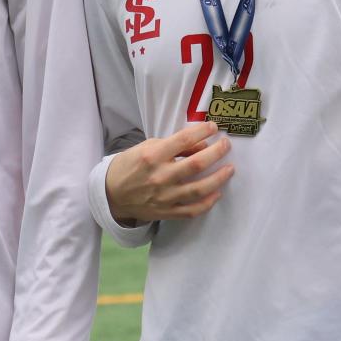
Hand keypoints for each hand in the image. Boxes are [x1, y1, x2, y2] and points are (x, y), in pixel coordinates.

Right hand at [105, 120, 233, 224]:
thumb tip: (201, 145)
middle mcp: (160, 176)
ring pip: (199, 189)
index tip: (213, 127)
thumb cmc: (130, 166)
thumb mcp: (147, 147)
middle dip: (217, 152)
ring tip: (230, 169)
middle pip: (197, 164)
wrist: (111, 194)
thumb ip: (174, 146)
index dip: (203, 131)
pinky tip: (217, 193)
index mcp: (153, 156)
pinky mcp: (167, 212)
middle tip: (226, 145)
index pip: (184, 140)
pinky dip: (208, 202)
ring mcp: (164, 197)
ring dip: (219, 178)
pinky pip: (192, 210)